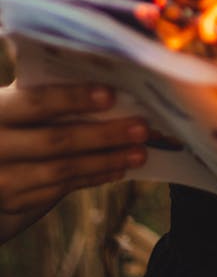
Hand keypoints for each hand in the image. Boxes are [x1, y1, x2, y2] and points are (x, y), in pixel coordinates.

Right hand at [0, 83, 148, 239]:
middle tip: (142, 128)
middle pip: (55, 141)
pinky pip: (60, 189)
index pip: (36, 103)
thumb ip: (45, 90)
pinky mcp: (14, 201)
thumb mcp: (15, 101)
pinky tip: (118, 169)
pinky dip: (92, 178)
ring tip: (139, 152)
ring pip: (61, 170)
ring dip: (106, 161)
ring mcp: (2, 178)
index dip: (73, 98)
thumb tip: (103, 76)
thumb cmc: (11, 117)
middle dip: (103, 135)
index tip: (111, 95)